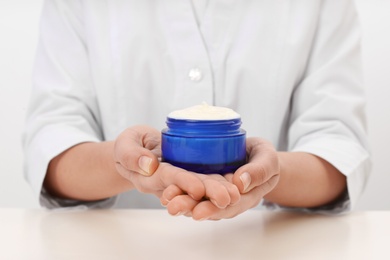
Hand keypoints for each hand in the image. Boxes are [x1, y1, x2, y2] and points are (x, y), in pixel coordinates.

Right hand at [114, 125, 239, 205]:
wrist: (137, 149)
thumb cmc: (130, 144)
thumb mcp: (124, 144)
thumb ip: (131, 154)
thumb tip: (148, 165)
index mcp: (149, 176)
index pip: (167, 179)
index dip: (182, 183)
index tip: (198, 189)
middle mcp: (167, 184)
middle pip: (188, 189)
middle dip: (208, 193)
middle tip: (229, 197)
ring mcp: (179, 182)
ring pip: (200, 188)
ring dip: (217, 192)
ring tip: (236, 194)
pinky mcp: (188, 176)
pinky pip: (204, 182)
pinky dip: (219, 183)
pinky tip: (235, 184)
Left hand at [161, 137, 279, 219]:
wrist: (256, 154)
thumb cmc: (264, 157)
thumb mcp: (268, 159)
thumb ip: (259, 170)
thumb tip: (240, 183)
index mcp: (246, 196)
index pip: (229, 207)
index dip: (214, 209)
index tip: (199, 212)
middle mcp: (228, 198)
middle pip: (210, 206)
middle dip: (191, 207)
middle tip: (174, 207)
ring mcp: (215, 190)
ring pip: (199, 199)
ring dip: (182, 200)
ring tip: (167, 200)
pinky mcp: (206, 181)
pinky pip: (192, 187)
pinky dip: (180, 189)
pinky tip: (167, 190)